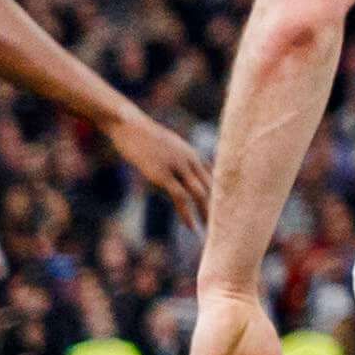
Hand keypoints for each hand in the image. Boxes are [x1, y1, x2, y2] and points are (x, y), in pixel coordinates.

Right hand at [108, 108, 211, 229]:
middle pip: (211, 186)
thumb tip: (185, 170)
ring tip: (210, 229)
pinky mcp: (163, 174)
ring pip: (200, 193)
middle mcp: (191, 159)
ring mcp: (178, 166)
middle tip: (222, 224)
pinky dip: (187, 213)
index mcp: (193, 153)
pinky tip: (191, 226)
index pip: (214, 178)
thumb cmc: (146, 136)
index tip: (225, 211)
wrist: (129, 125)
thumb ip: (181, 158)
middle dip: (218, 206)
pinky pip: (180, 197)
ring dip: (206, 213)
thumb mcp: (170, 145)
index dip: (219, 195)